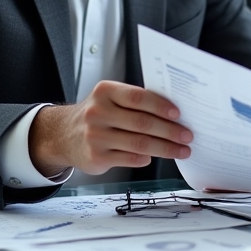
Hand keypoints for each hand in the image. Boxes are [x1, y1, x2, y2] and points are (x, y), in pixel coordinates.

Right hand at [30, 80, 192, 176]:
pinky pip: (130, 158)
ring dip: (166, 148)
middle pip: (142, 123)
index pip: (138, 98)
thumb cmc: (98, 114)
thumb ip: (136, 102)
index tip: (179, 113)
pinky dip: (146, 158)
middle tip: (188, 136)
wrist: (63, 135)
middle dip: (170, 131)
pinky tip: (156, 157)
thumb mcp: (110, 99)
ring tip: (182, 150)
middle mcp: (98, 113)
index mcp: (105, 92)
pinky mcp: (96, 157)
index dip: (160, 106)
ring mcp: (95, 136)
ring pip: (140, 144)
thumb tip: (174, 113)